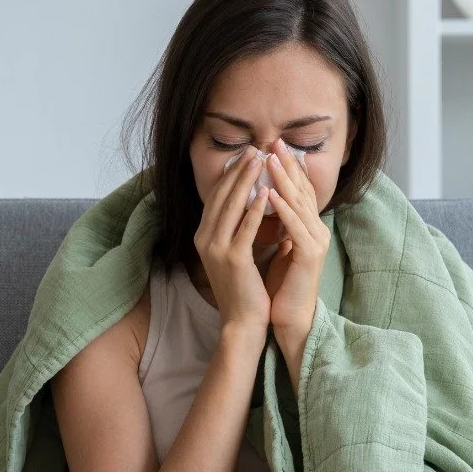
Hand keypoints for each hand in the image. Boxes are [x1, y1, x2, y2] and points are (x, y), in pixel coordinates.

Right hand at [193, 144, 272, 338]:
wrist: (243, 322)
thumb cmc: (245, 289)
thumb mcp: (238, 253)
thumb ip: (240, 230)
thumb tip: (255, 203)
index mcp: (204, 237)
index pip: (216, 197)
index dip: (230, 175)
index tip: (246, 156)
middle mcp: (205, 240)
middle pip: (222, 196)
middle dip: (238, 171)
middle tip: (254, 149)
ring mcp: (216, 249)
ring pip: (232, 207)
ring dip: (247, 181)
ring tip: (260, 161)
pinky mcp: (233, 260)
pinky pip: (245, 228)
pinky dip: (255, 210)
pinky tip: (267, 193)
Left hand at [259, 137, 329, 340]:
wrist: (288, 317)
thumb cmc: (281, 285)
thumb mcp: (279, 247)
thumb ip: (278, 225)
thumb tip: (265, 202)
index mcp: (309, 227)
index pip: (299, 190)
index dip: (287, 167)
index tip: (271, 146)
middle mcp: (317, 230)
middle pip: (303, 190)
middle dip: (287, 165)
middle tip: (273, 142)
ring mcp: (316, 241)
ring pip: (300, 204)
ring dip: (284, 180)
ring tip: (270, 160)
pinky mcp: (310, 255)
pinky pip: (295, 227)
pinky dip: (283, 209)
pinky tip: (271, 194)